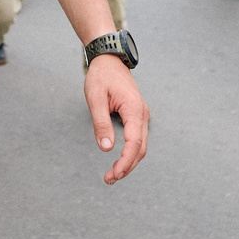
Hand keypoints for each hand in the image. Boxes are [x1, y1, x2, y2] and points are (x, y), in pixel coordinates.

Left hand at [85, 53, 148, 183]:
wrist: (109, 59)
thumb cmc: (101, 76)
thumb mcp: (95, 98)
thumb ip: (100, 123)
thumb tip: (106, 148)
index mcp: (134, 109)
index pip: (134, 142)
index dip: (126, 161)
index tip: (115, 174)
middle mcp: (142, 114)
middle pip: (141, 148)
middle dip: (127, 166)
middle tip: (109, 179)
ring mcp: (142, 115)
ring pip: (141, 146)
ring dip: (129, 162)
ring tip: (112, 175)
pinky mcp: (137, 116)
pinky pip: (138, 139)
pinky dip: (130, 153)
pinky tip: (119, 161)